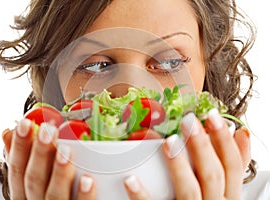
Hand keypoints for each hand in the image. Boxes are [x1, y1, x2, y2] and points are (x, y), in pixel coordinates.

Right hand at [2, 119, 96, 199]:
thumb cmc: (50, 196)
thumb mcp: (30, 181)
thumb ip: (25, 159)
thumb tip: (8, 133)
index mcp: (24, 193)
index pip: (17, 169)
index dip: (19, 146)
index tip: (25, 123)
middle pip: (34, 180)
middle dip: (40, 153)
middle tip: (48, 130)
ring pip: (53, 194)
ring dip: (59, 171)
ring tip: (66, 150)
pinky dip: (83, 195)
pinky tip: (87, 180)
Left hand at [123, 108, 249, 199]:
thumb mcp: (224, 188)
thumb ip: (230, 167)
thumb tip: (241, 134)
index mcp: (227, 195)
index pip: (233, 165)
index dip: (224, 140)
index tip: (210, 115)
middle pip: (213, 174)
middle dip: (202, 146)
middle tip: (188, 121)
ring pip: (190, 190)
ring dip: (179, 165)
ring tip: (168, 142)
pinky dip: (142, 195)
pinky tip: (130, 179)